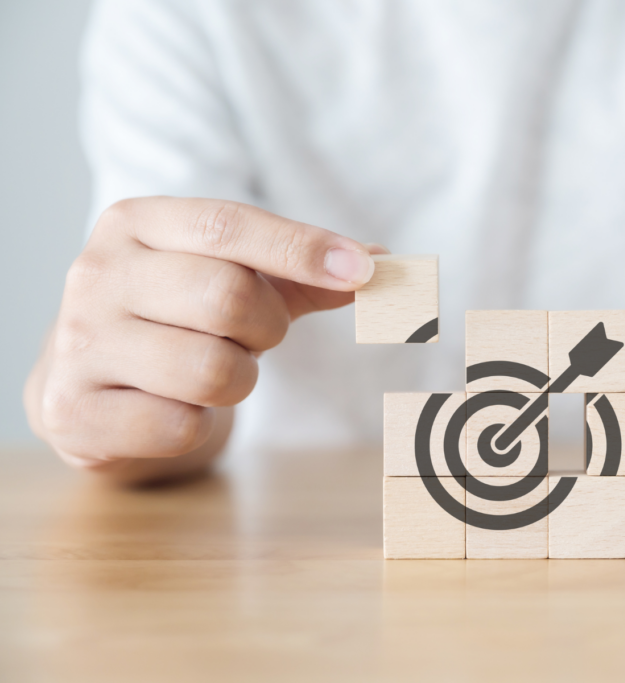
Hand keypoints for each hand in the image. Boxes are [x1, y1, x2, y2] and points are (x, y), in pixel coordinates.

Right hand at [25, 197, 383, 475]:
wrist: (86, 381)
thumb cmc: (176, 317)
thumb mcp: (230, 277)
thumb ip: (301, 271)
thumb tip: (383, 262)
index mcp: (136, 223)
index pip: (227, 224)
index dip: (301, 248)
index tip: (364, 270)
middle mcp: (96, 273)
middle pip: (226, 296)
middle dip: (266, 326)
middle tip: (255, 335)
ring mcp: (78, 343)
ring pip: (210, 369)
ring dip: (237, 378)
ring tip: (213, 368)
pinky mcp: (73, 412)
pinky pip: (179, 426)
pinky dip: (199, 424)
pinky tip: (174, 407)